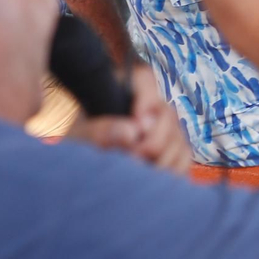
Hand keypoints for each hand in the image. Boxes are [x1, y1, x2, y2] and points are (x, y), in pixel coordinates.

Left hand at [65, 65, 192, 171]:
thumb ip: (100, 130)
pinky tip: (152, 179)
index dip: (147, 99)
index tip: (139, 123)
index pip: (145, 79)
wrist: (77, 169)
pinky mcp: (171, 151)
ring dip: (163, 160)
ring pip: (179, 138)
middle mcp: (147, 106)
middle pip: (167, 114)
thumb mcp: (78, 136)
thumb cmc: (74, 145)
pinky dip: (173, 171)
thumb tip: (132, 132)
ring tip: (138, 173)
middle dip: (154, 140)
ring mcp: (163, 129)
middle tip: (133, 158)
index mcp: (121, 89)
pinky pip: (184, 158)